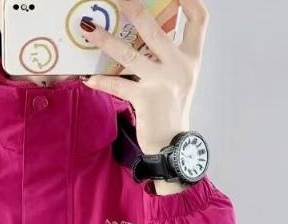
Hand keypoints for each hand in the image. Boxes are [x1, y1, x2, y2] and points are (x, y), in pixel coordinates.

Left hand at [81, 0, 208, 157]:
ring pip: (129, 54)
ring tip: (88, 29)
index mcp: (191, 59)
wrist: (172, 145)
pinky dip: (102, 82)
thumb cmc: (171, 110)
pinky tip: (88, 80)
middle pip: (156, 29)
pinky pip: (119, 86)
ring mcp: (162, 83)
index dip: (190, 0)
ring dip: (106, 40)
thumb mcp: (179, 80)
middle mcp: (180, 67)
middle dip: (135, 9)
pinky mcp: (145, 100)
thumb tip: (144, 33)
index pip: (199, 20)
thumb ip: (168, 57)